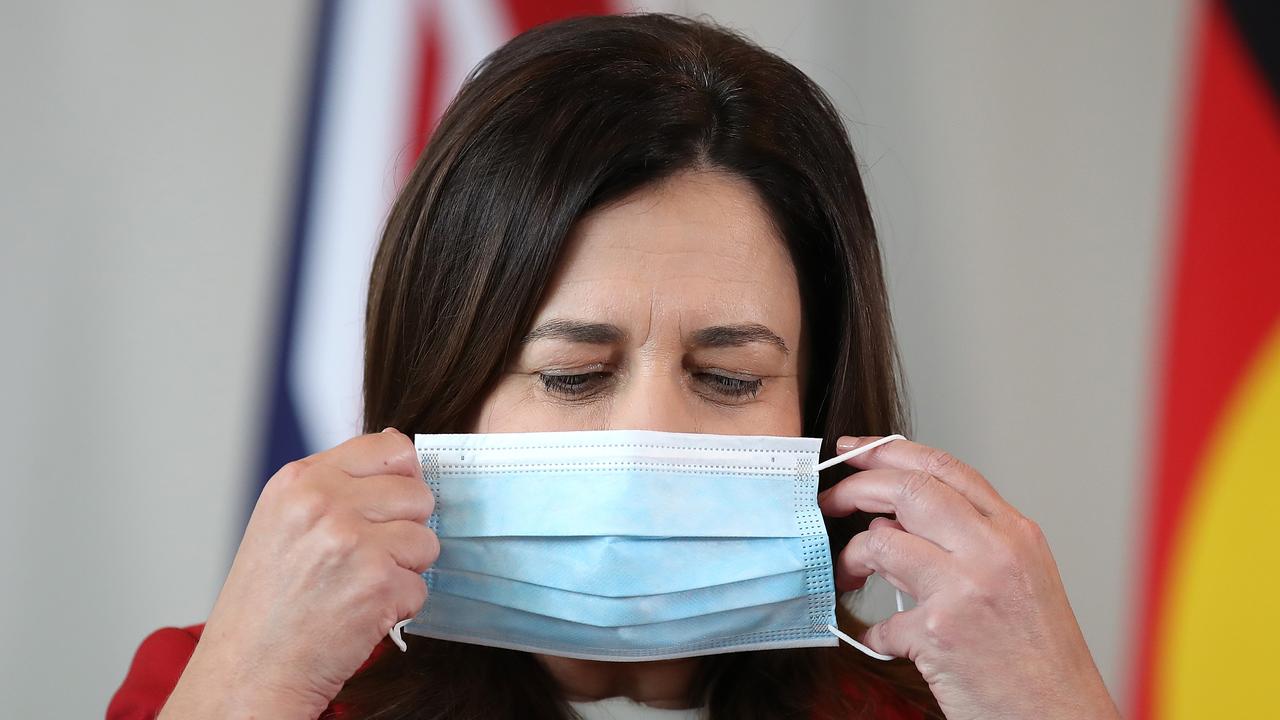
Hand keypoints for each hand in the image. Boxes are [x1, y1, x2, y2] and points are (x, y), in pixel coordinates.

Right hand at [161, 429, 437, 719]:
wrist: (248, 672)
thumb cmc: (265, 604)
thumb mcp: (284, 521)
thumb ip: (339, 481)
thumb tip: (399, 445)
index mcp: (300, 481)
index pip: (390, 448)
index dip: (402, 479)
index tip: (387, 504)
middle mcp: (324, 504)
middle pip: (417, 494)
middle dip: (404, 529)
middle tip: (365, 559)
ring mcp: (352, 542)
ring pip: (426, 540)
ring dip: (403, 570)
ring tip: (358, 587)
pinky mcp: (377, 583)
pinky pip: (421, 585)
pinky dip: (398, 607)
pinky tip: (359, 614)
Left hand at [818, 437, 1120, 719]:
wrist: (1063, 718)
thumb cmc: (1041, 659)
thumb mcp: (1022, 579)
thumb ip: (970, 540)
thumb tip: (896, 518)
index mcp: (1016, 533)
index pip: (945, 469)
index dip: (889, 451)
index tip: (854, 452)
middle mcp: (995, 551)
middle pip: (908, 489)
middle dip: (855, 488)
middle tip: (830, 501)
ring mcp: (968, 589)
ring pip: (881, 541)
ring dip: (851, 558)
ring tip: (848, 576)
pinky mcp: (941, 633)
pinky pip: (882, 620)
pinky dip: (875, 632)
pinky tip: (885, 641)